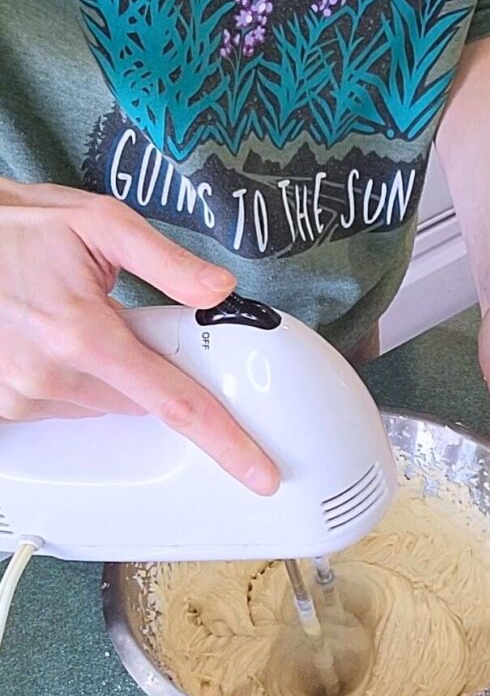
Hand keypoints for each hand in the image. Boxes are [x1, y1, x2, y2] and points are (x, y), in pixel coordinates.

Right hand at [0, 178, 278, 494]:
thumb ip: (167, 261)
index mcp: (84, 334)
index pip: (174, 402)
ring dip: (103, 370)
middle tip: (114, 317)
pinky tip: (48, 336)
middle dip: (141, 364)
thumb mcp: (100, 224)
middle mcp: (50, 374)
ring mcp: (21, 395)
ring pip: (101, 404)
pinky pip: (62, 405)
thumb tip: (220, 290)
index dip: (224, 439)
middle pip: (139, 400)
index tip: (258, 471)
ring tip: (69, 318)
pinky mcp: (3, 405)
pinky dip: (69, 376)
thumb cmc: (19, 229)